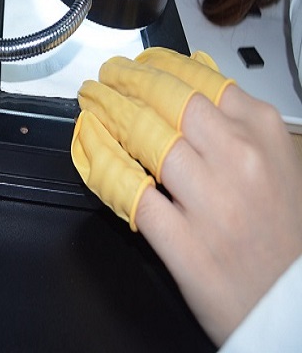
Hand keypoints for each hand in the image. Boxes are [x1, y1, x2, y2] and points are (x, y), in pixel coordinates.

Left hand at [72, 49, 301, 344]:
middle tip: (104, 77)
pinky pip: (129, 187)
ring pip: (143, 134)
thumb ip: (234, 114)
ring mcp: (211, 201)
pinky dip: (100, 158)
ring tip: (91, 102)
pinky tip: (88, 142)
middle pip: (164, 100)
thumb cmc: (280, 231)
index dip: (153, 66)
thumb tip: (197, 70)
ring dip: (106, 111)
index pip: (195, 80)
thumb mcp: (274, 160)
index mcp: (260, 133)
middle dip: (124, 81)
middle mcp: (237, 160)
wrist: (293, 305)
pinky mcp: (184, 242)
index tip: (134, 64)